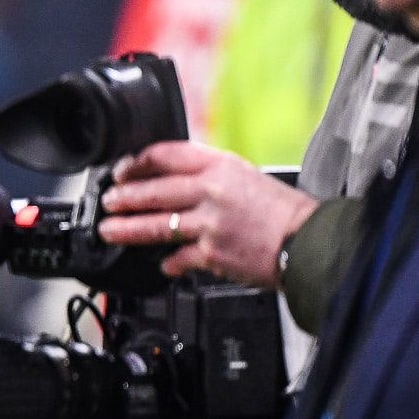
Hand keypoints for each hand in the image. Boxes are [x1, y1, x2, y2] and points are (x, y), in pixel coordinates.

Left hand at [96, 141, 318, 286]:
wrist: (311, 241)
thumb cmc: (282, 210)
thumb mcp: (244, 175)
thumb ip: (208, 174)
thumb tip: (170, 179)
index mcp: (220, 165)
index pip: (165, 155)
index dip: (135, 162)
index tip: (120, 170)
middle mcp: (212, 191)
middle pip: (153, 191)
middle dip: (122, 198)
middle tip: (107, 203)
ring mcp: (210, 224)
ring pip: (156, 225)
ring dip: (127, 229)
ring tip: (110, 230)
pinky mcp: (212, 254)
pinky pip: (178, 258)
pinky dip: (168, 262)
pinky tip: (161, 264)